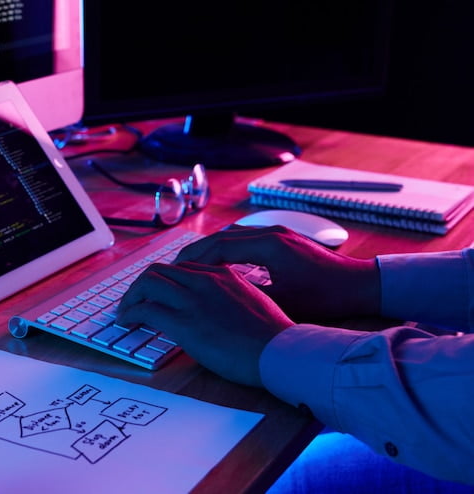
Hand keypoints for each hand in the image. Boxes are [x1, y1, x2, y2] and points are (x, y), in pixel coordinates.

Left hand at [115, 261, 293, 387]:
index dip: (163, 280)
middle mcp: (206, 281)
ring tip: (125, 311)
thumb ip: (230, 299)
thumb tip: (215, 312)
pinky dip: (131, 313)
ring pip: (148, 283)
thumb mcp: (253, 304)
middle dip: (141, 285)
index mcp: (223, 275)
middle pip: (160, 270)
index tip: (156, 293)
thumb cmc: (273, 337)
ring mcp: (194, 300)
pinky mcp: (185, 322)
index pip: (182, 268)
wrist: (282, 352)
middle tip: (133, 301)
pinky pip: (146, 309)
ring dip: (131, 296)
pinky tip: (127, 322)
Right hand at [174, 225, 380, 320]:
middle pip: (221, 236)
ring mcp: (278, 232)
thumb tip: (219, 303)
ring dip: (211, 249)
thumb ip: (250, 297)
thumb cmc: (327, 298)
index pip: (218, 247)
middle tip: (175, 269)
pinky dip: (227, 249)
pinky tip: (220, 264)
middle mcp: (271, 233)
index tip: (175, 273)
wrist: (362, 284)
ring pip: (233, 235)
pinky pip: (246, 238)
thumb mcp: (284, 304)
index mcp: (268, 246)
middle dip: (196, 253)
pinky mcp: (283, 238)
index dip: (193, 261)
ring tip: (192, 267)